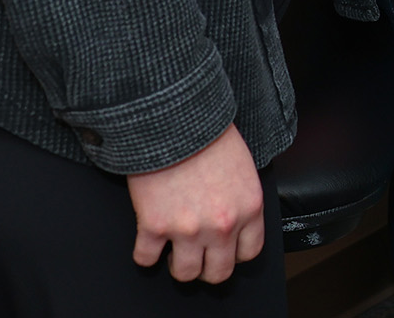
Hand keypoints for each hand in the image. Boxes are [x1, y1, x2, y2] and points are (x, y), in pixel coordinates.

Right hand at [127, 124, 265, 282]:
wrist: (174, 119)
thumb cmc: (208, 134)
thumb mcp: (242, 166)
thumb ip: (241, 198)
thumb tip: (235, 215)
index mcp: (249, 207)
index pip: (249, 252)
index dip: (233, 253)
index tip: (224, 250)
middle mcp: (222, 225)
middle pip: (218, 272)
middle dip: (207, 267)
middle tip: (198, 256)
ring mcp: (188, 229)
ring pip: (185, 274)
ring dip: (178, 264)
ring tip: (174, 249)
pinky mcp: (154, 227)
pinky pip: (146, 260)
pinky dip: (145, 254)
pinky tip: (148, 241)